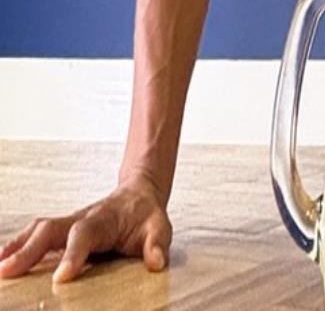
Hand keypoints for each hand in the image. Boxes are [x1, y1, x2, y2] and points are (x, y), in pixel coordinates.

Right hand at [0, 174, 171, 285]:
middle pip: (50, 229)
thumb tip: (156, 263)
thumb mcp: (160, 227)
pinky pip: (35, 236)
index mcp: (103, 219)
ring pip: (38, 230)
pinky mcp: (61, 232)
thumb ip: (157, 244)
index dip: (72, 255)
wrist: (139, 196)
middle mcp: (80, 218)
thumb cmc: (146, 216)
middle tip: (7, 272)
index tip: (61, 278)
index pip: (84, 235)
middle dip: (29, 250)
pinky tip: (3, 262)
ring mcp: (68, 223)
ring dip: (17, 247)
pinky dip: (17, 246)